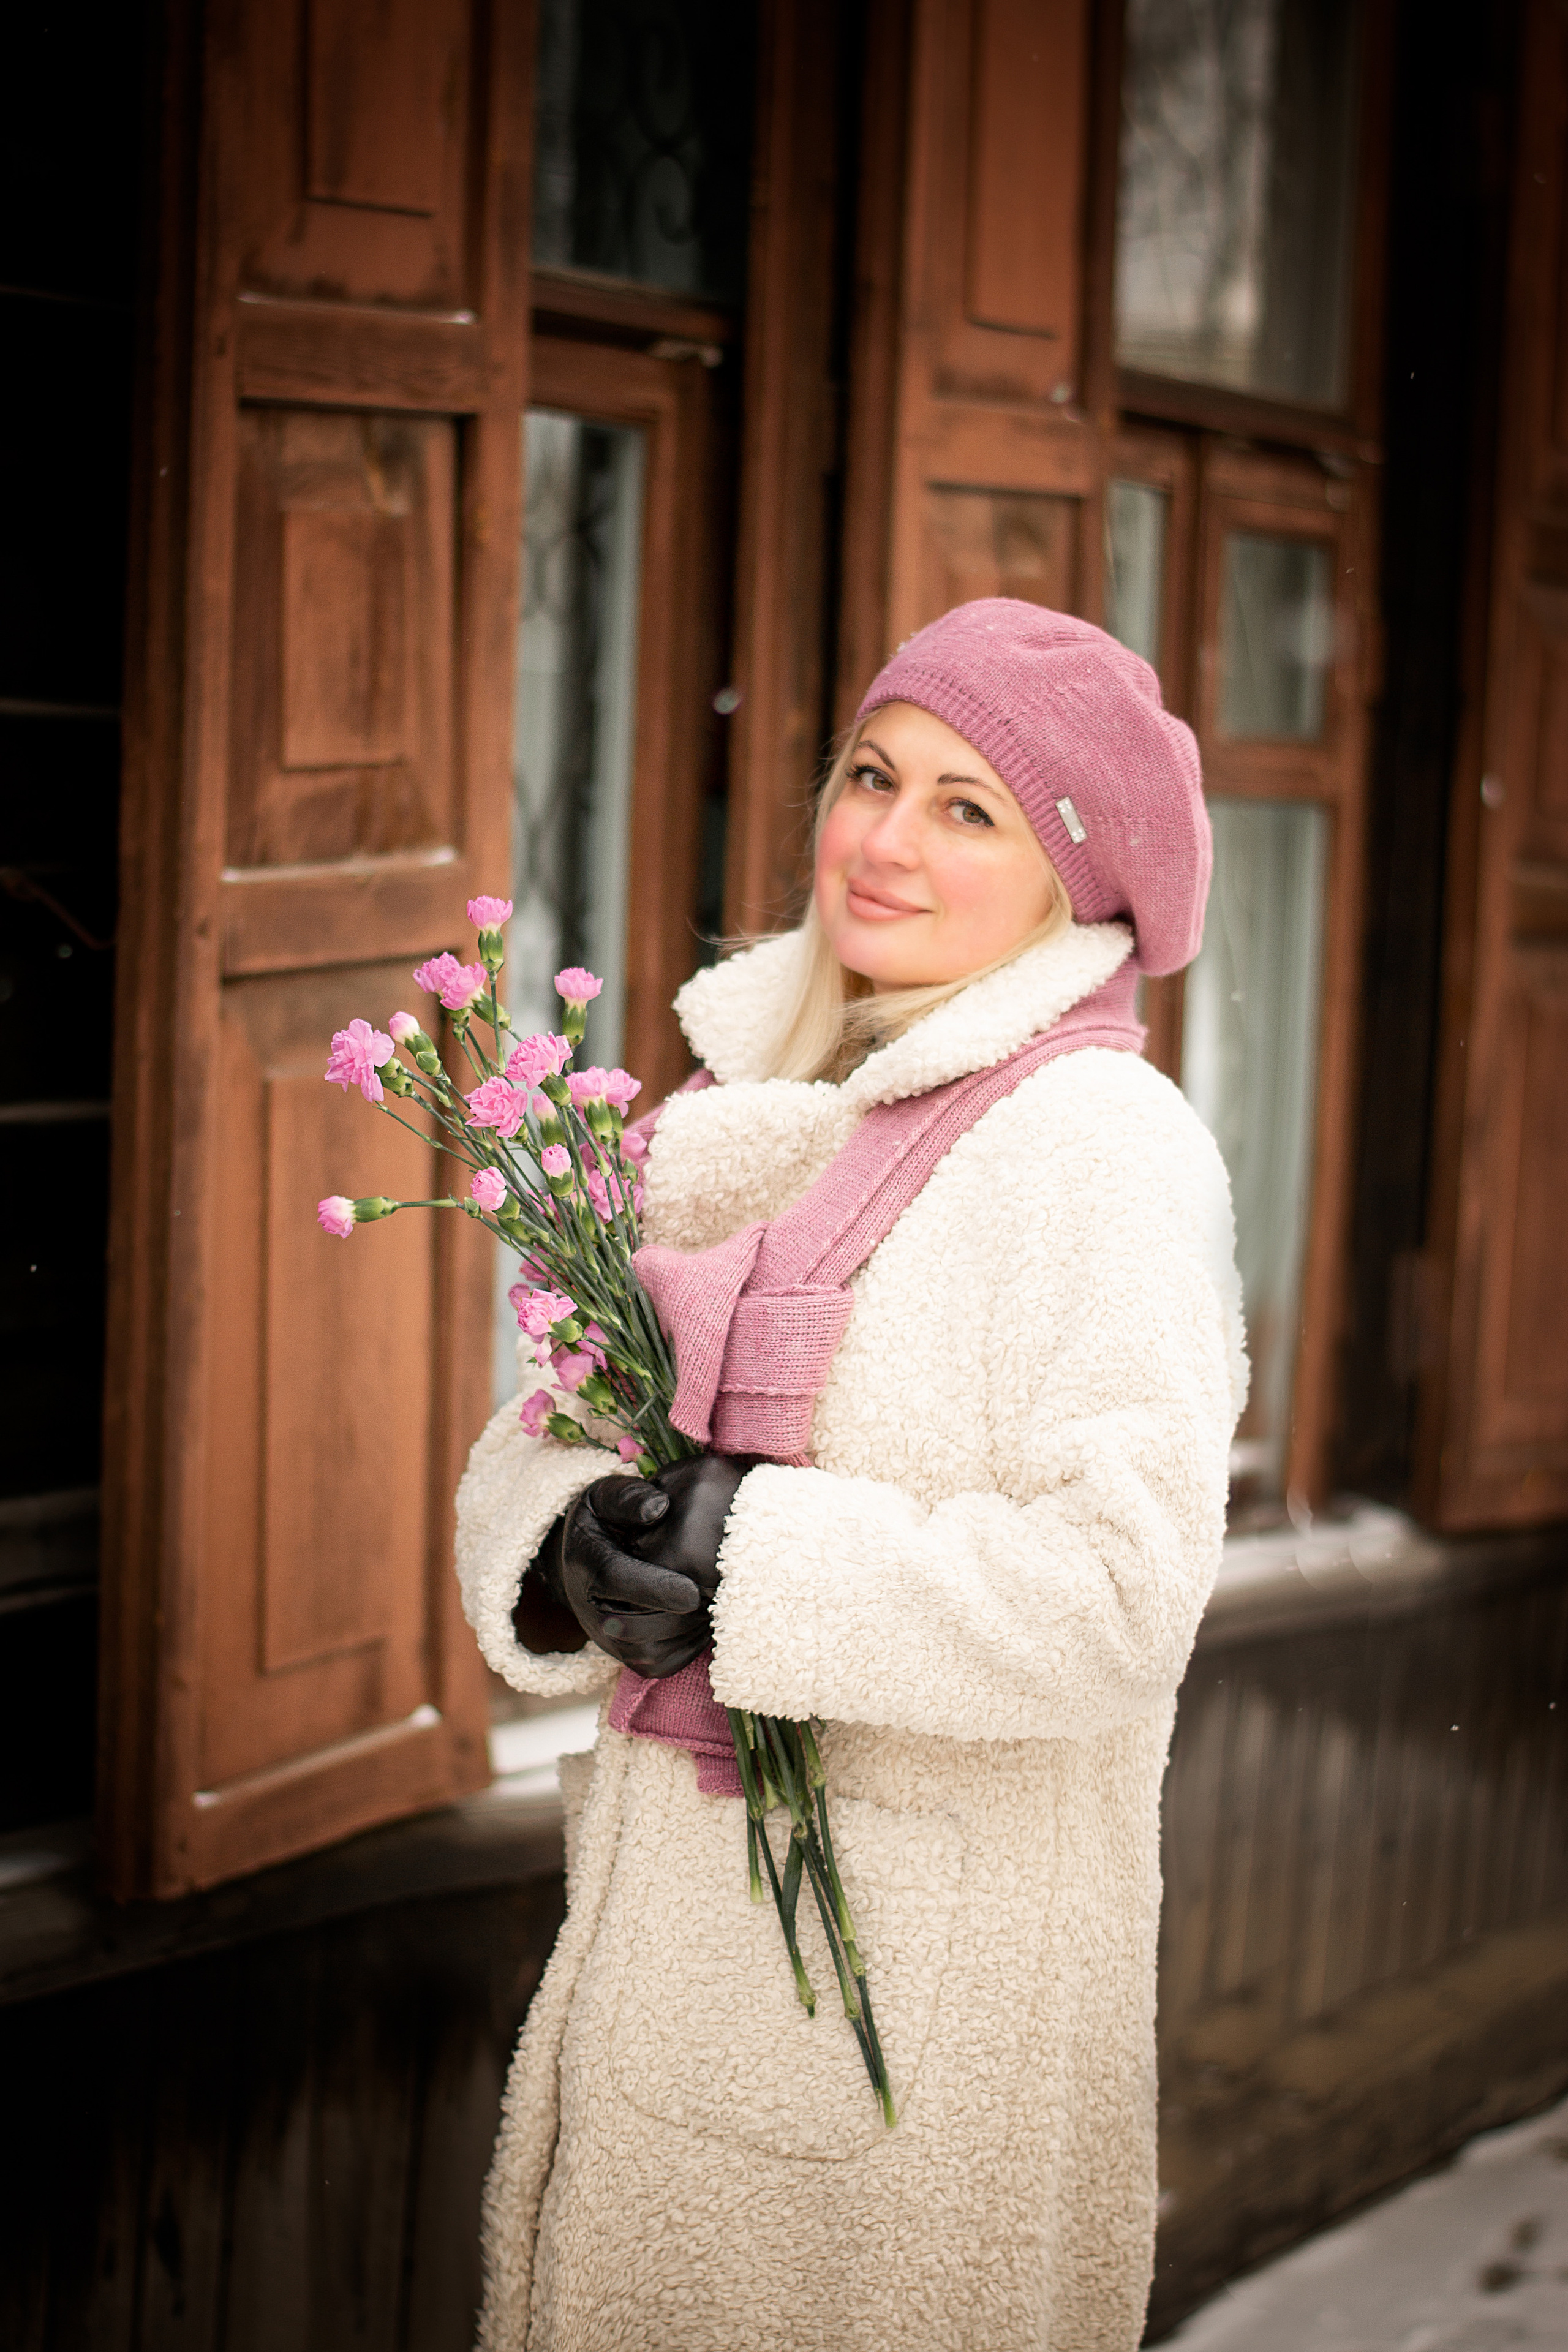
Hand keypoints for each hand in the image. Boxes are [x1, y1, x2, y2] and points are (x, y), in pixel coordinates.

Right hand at [560, 1454, 757, 1678]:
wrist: (586, 1567)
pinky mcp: (631, 1660)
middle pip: (636, 1626)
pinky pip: (665, 1662)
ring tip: (717, 1601)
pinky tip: (705, 1615)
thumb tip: (660, 1507)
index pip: (615, 1581)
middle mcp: (592, 1610)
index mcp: (586, 1563)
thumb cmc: (604, 1523)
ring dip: (689, 1630)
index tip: (692, 1591)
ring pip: (652, 1651)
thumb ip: (628, 1497)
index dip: (655, 1588)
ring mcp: (610, 1641)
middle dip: (680, 1615)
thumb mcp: (605, 1497)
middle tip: (719, 1595)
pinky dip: (690, 1643)